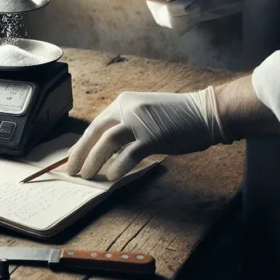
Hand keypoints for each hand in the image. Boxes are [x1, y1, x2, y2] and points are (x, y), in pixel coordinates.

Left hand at [66, 87, 231, 180]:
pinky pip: (129, 153)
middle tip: (72, 171)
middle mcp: (128, 109)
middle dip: (80, 153)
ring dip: (93, 160)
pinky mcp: (153, 137)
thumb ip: (126, 126)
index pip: (95, 125)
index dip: (82, 144)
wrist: (208, 112)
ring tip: (87, 176)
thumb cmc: (178, 117)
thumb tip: (106, 150)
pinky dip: (117, 166)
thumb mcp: (146, 114)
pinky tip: (111, 177)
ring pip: (107, 141)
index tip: (73, 158)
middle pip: (95, 132)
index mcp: (124, 102)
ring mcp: (140, 122)